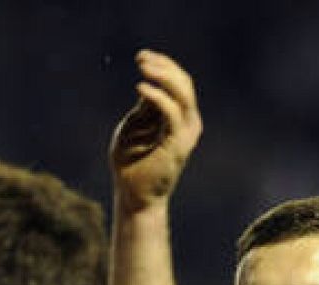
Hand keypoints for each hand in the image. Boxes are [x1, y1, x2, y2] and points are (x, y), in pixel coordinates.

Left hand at [109, 50, 201, 212]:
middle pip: (184, 83)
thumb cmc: (130, 163)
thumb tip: (148, 84)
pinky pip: (172, 113)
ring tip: (143, 68)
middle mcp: (188, 122)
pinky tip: (141, 88)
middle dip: (164, 66)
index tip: (141, 56)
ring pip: (183, 94)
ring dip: (163, 76)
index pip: (179, 82)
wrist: (133, 195)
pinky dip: (157, 97)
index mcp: (179, 117)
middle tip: (141, 58)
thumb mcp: (134, 126)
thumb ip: (145, 108)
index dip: (162, 65)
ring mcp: (185, 133)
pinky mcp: (178, 143)